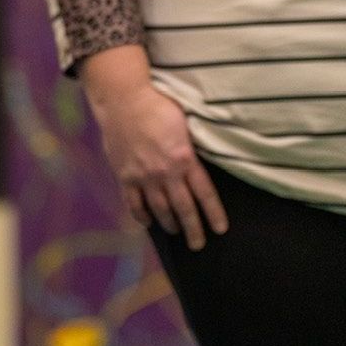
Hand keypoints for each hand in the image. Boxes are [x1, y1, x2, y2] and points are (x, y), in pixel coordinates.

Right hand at [94, 82, 227, 250]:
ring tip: (176, 232)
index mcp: (184, 159)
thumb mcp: (185, 123)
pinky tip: (149, 223)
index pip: (204, 193)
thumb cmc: (158, 104)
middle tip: (198, 245)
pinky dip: (142, 216)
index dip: (213, 213)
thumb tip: (198, 165)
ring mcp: (143, 178)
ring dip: (170, 225)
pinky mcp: (125, 177)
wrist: (124, 100)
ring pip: (160, 210)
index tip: (220, 229)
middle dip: (193, 230)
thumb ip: (191, 148)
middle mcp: (165, 173)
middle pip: (183, 209)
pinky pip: (134, 204)